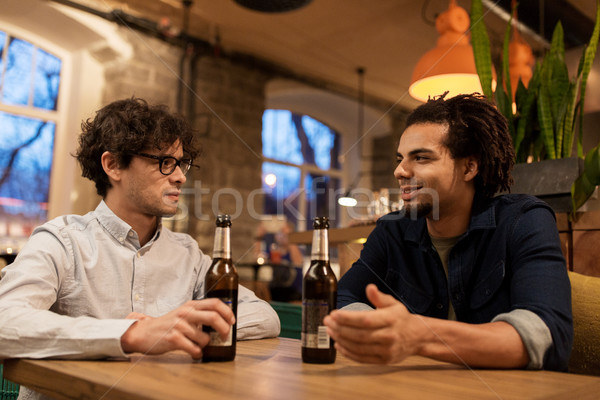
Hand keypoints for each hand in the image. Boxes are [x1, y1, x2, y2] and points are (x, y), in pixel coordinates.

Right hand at [120, 299, 235, 358]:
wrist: (144, 333)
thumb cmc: (168, 324)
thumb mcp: (184, 314)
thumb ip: (200, 315)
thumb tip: (222, 322)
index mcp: (191, 305)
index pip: (215, 303)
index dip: (227, 312)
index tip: (232, 321)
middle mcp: (186, 313)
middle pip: (214, 317)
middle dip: (224, 329)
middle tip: (225, 337)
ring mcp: (179, 325)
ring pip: (204, 338)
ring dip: (205, 345)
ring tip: (198, 345)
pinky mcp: (173, 338)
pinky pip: (194, 349)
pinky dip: (197, 353)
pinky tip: (193, 352)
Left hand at [324, 284, 422, 363]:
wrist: (416, 337)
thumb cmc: (401, 319)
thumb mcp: (393, 304)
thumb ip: (379, 297)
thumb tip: (369, 288)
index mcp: (390, 320)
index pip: (365, 320)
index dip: (347, 318)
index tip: (333, 314)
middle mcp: (389, 336)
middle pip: (359, 335)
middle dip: (340, 328)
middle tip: (327, 322)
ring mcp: (386, 351)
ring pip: (358, 347)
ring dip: (341, 340)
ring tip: (330, 331)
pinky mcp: (384, 361)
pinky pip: (362, 358)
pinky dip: (348, 353)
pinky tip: (338, 345)